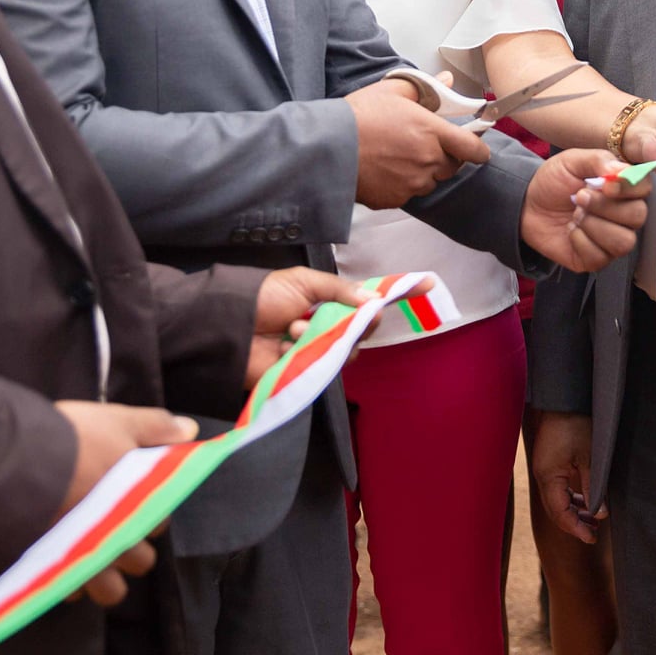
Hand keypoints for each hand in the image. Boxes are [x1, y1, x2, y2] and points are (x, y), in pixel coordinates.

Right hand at [53, 401, 197, 605]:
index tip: (131, 500)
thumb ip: (156, 428)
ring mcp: (88, 562)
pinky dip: (67, 580)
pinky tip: (57, 557)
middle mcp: (119, 541)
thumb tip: (189, 431)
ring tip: (86, 552)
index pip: (160, 524)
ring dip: (103, 575)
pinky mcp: (54, 574)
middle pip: (140, 562)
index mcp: (140, 507)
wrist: (16, 464)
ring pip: (110, 590)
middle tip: (109, 526)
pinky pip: (69, 591)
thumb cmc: (74, 441)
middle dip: (130, 549)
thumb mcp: (119, 421)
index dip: (149, 513)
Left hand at [247, 268, 432, 383]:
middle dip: (357, 321)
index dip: (396, 292)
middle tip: (352, 314)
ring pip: (346, 348)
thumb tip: (374, 300)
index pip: (367, 299)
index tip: (427, 283)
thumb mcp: (302, 282)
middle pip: (363, 327)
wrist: (228, 327)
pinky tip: (286, 344)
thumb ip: (340, 291)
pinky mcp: (305, 372)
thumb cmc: (261, 298)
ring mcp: (317, 349)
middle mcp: (326, 325)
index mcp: (327, 300)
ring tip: (293, 328)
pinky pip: (324, 365)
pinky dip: (306, 352)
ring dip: (322, 335)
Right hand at [346, 78, 492, 207]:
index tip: (478, 149)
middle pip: (452, 166)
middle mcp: (427, 160)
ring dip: (424, 172)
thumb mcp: (392, 90)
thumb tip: (447, 81)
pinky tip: (385, 169)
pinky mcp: (396, 198)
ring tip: (399, 156)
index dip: (478, 150)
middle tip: (422, 144)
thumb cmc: (357, 117)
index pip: (472, 148)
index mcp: (431, 132)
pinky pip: (409, 193)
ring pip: (430, 181)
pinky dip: (403, 184)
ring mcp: (412, 182)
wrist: (328, 147)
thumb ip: (425, 87)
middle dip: (444, 157)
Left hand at [520, 149, 650, 271]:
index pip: (644, 189)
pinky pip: (600, 257)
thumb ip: (598, 160)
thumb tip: (622, 171)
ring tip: (575, 216)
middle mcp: (623, 215)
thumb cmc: (554, 182)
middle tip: (579, 197)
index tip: (606, 185)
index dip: (629, 188)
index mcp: (622, 188)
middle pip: (638, 217)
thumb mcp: (572, 161)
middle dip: (605, 207)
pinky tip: (570, 231)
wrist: (527, 205)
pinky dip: (580, 241)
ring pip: (624, 242)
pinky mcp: (596, 258)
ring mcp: (611, 238)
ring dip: (595, 226)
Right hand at [530, 411, 602, 542]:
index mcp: (549, 477)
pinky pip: (557, 488)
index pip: (559, 513)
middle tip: (593, 533)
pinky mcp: (548, 463)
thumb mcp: (590, 458)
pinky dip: (570, 498)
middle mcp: (542, 476)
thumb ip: (593, 487)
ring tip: (593, 519)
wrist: (562, 400)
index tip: (591, 538)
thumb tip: (600, 513)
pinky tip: (585, 501)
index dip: (575, 528)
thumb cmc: (576, 424)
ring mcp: (543, 469)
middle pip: (555, 510)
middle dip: (574, 523)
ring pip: (556, 500)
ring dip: (573, 511)